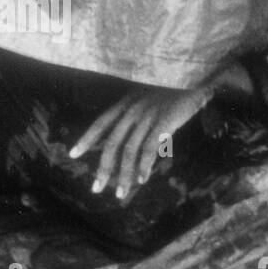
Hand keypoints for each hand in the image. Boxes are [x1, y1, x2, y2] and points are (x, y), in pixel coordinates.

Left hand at [69, 83, 212, 200]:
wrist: (194, 75)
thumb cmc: (172, 88)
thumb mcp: (146, 97)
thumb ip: (133, 114)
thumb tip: (121, 137)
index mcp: (126, 103)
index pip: (101, 123)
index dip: (87, 139)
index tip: (73, 154)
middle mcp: (133, 110)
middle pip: (112, 143)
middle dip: (103, 167)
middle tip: (96, 188)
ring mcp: (148, 115)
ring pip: (129, 150)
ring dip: (124, 174)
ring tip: (120, 193)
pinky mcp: (165, 121)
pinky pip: (150, 147)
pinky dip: (144, 165)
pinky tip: (142, 179)